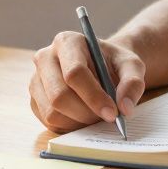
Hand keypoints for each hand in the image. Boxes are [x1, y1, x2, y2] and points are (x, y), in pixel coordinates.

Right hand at [29, 31, 145, 132]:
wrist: (102, 67)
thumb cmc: (114, 63)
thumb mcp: (131, 65)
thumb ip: (132, 82)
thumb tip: (125, 108)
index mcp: (67, 42)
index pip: (74, 73)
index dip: (94, 96)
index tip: (112, 112)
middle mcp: (45, 58)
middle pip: (59, 95)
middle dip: (86, 113)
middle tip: (106, 119)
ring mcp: (36, 80)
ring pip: (52, 112)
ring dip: (78, 122)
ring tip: (97, 116)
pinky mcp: (34, 100)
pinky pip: (49, 122)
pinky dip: (70, 127)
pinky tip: (84, 118)